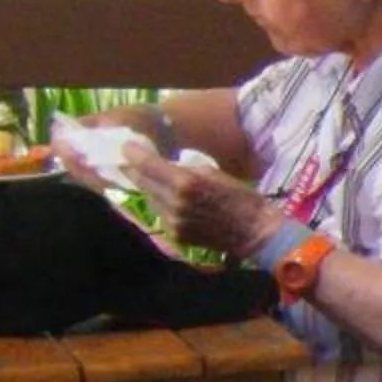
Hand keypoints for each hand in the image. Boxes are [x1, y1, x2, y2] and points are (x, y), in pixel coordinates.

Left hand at [120, 137, 282, 258]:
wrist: (255, 233)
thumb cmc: (242, 198)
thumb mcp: (215, 173)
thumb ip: (187, 168)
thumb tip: (166, 164)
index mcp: (186, 183)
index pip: (148, 165)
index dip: (134, 154)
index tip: (126, 146)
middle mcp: (174, 202)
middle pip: (142, 182)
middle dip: (135, 170)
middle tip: (130, 160)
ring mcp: (173, 221)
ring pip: (149, 199)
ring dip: (150, 188)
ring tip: (154, 180)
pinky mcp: (176, 235)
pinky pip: (160, 214)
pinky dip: (162, 205)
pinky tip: (172, 201)